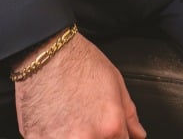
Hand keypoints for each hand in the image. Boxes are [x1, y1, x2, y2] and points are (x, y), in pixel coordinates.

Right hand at [14, 32, 145, 138]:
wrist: (43, 52)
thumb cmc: (76, 61)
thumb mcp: (114, 80)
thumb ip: (129, 113)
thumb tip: (138, 134)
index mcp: (110, 126)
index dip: (117, 136)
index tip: (109, 131)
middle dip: (96, 136)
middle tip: (88, 119)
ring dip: (74, 136)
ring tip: (69, 118)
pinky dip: (54, 135)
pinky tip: (54, 120)